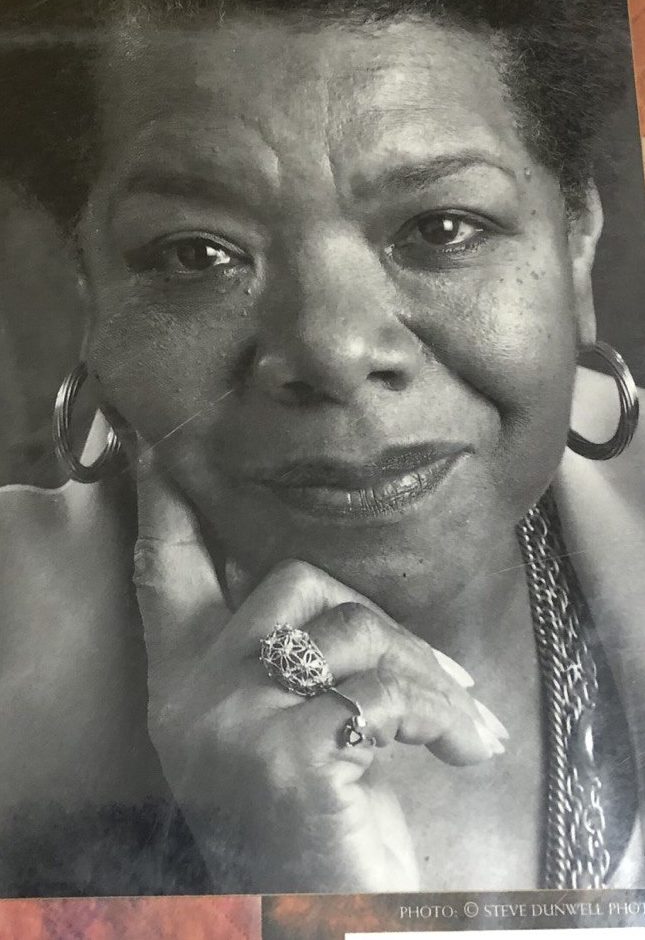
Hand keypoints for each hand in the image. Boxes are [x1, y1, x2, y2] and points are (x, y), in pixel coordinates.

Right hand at [134, 447, 507, 891]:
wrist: (321, 920)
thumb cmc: (315, 828)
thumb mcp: (285, 733)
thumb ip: (284, 661)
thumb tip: (332, 595)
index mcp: (182, 688)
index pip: (165, 577)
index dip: (168, 509)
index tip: (161, 449)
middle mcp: (191, 700)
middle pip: (291, 581)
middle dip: (377, 616)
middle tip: (439, 673)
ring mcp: (233, 725)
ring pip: (351, 631)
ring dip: (428, 673)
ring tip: (465, 719)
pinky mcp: (288, 755)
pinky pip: (386, 694)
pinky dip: (445, 716)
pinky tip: (470, 750)